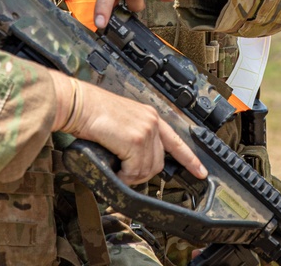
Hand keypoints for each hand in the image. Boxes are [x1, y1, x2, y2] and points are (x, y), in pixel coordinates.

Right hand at [50, 72, 206, 184]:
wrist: (79, 104)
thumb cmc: (92, 112)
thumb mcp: (122, 122)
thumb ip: (135, 137)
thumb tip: (135, 161)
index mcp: (150, 116)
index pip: (176, 141)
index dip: (190, 159)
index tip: (201, 172)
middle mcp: (152, 121)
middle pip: (159, 163)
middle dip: (142, 174)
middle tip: (125, 172)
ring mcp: (145, 130)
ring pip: (147, 170)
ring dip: (130, 176)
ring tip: (116, 168)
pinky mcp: (135, 140)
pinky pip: (134, 171)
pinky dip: (123, 176)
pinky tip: (114, 169)